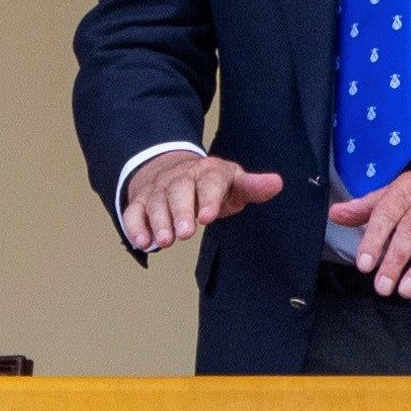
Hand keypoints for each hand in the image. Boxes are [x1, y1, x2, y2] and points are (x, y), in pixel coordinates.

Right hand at [120, 148, 285, 254]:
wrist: (173, 168)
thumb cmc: (210, 184)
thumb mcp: (233, 182)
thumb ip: (252, 186)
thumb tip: (276, 183)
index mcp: (208, 172)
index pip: (209, 182)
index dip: (208, 198)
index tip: (208, 217)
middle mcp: (180, 178)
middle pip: (178, 191)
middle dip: (180, 212)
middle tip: (185, 233)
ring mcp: (159, 189)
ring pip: (156, 202)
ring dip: (159, 222)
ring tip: (165, 241)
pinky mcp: (141, 201)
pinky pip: (134, 212)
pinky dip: (135, 226)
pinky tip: (142, 242)